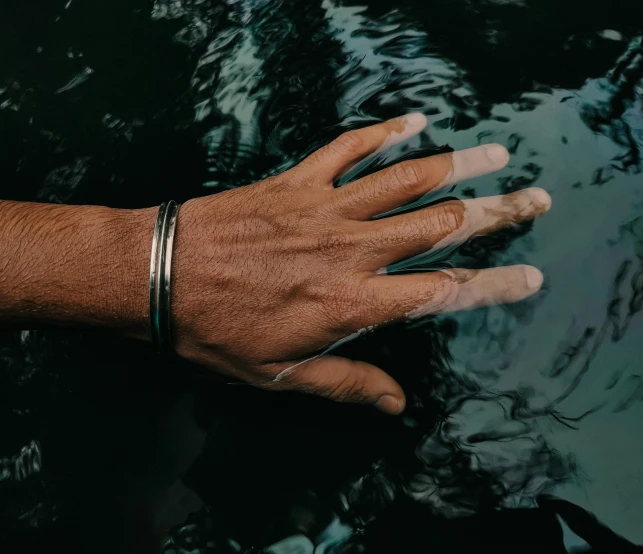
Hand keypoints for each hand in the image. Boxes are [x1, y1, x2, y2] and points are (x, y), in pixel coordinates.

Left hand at [171, 114, 550, 413]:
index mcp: (350, 302)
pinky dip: (382, 134)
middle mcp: (349, 250)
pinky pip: (347, 150)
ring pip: (404, 181)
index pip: (440, 292)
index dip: (492, 285)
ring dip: (455, 167)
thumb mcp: (281, 375)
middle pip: (437, 226)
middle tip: (534, 199)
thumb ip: (346, 384)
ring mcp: (323, 209)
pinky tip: (413, 122)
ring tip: (496, 155)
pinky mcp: (296, 182)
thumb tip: (397, 404)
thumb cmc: (217, 331)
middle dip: (494, 213)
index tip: (529, 276)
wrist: (161, 276)